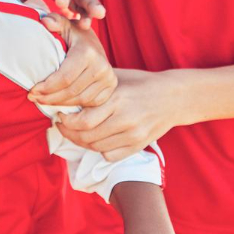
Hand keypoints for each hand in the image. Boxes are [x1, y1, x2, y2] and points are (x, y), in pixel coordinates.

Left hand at [30, 13, 115, 107]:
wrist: (95, 44)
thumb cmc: (74, 35)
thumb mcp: (64, 25)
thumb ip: (53, 21)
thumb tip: (45, 22)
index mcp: (88, 52)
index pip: (64, 78)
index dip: (46, 88)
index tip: (31, 91)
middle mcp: (101, 66)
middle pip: (70, 91)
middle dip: (49, 98)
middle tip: (34, 98)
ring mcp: (108, 79)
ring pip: (79, 100)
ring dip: (59, 104)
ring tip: (43, 101)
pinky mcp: (110, 88)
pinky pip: (89, 104)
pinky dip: (73, 105)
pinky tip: (59, 103)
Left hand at [55, 69, 192, 160]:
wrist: (173, 98)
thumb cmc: (140, 84)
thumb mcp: (117, 78)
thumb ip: (94, 85)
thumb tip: (64, 91)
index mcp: (117, 99)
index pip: (83, 120)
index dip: (66, 122)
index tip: (60, 116)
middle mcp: (125, 119)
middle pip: (87, 136)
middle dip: (69, 133)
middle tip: (63, 126)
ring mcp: (133, 135)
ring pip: (96, 147)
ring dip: (81, 142)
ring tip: (77, 132)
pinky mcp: (138, 146)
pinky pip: (109, 156)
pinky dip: (99, 150)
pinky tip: (96, 139)